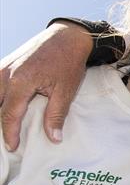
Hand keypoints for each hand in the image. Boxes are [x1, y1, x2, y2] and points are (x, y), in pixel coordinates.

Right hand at [0, 21, 92, 150]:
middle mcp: (6, 74)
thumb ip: (56, 115)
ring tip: (5, 126)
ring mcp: (3, 67)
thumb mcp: (66, 91)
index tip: (12, 147)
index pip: (9, 115)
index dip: (10, 134)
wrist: (67, 37)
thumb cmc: (68, 63)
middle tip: (6, 141)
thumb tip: (54, 138)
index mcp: (20, 82)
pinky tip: (4, 106)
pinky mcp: (5, 64)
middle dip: (0, 124)